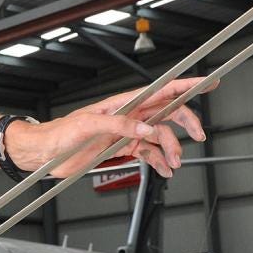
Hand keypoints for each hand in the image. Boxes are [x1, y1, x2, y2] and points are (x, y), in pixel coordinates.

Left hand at [6, 77, 214, 178]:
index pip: (160, 91)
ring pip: (161, 138)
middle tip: (198, 135)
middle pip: (168, 114)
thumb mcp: (89, 125)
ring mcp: (127, 134)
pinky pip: (149, 154)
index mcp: (123, 104)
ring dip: (171, 150)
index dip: (184, 86)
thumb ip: (120, 126)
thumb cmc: (60, 133)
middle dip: (186, 123)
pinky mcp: (122, 150)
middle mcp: (129, 117)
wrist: (46, 154)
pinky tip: (164, 170)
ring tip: (172, 164)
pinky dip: (160, 162)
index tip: (207, 82)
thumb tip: (146, 130)